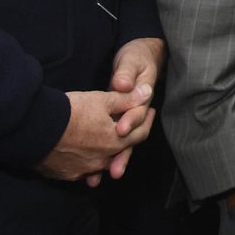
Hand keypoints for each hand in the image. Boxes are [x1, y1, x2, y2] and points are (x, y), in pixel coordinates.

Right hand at [34, 85, 157, 184]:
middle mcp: (101, 161)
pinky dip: (86, 161)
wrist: (33, 129)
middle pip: (120, 150)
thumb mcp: (101, 100)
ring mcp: (83, 171)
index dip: (146, 121)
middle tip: (126, 125)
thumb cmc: (70, 111)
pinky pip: (82, 170)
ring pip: (101, 162)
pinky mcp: (65, 175)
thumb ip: (126, 100)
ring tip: (105, 140)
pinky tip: (83, 153)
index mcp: (114, 142)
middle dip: (126, 137)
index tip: (148, 111)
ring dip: (106, 152)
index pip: (140, 134)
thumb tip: (147, 94)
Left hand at [103, 36, 165, 179]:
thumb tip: (123, 84)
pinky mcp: (118, 124)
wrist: (141, 57)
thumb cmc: (137, 57)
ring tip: (104, 177)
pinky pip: (112, 144)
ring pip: (122, 146)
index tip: (120, 129)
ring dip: (115, 161)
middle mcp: (136, 113)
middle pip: (131, 138)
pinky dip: (103, 159)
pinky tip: (92, 172)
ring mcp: (127, 120)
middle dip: (122, 154)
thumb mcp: (132, 61)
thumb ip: (127, 73)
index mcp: (142, 99)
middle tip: (114, 170)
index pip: (137, 114)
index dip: (130, 121)